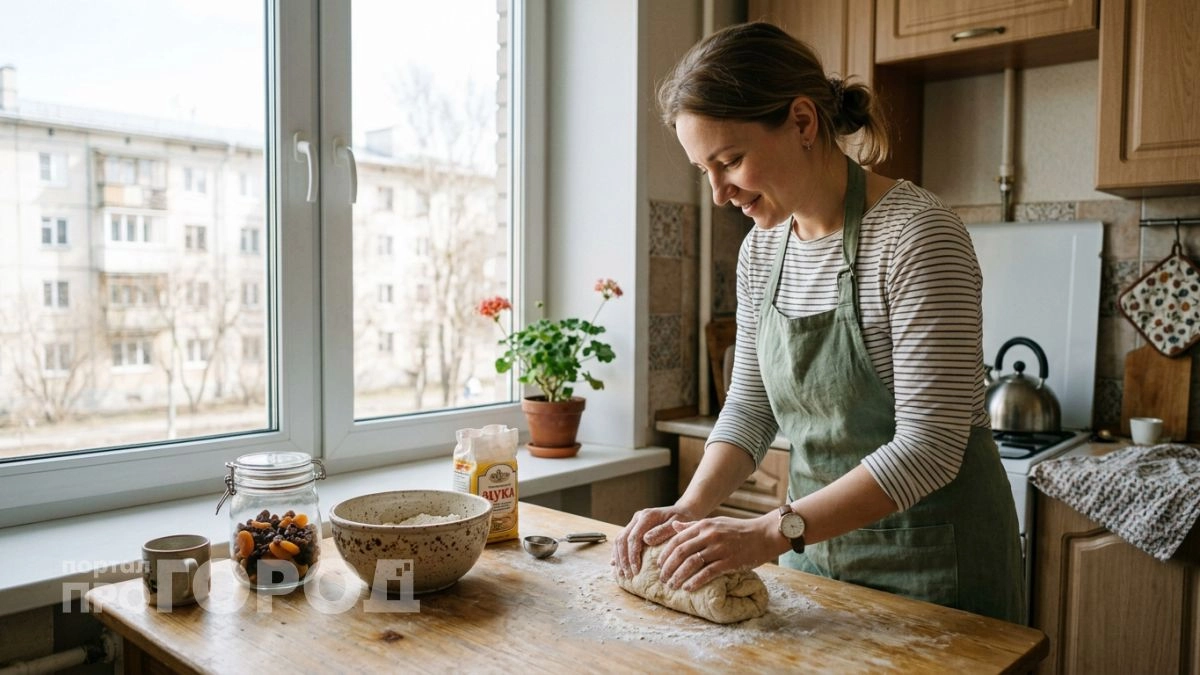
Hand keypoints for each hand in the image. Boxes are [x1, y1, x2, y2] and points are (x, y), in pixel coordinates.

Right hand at [611, 505, 698, 577]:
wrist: (682, 512)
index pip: (633, 537)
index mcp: (646, 516)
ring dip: (619, 558)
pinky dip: (617, 553)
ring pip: (619, 540)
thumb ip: (662, 531)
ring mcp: (634, 523)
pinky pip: (621, 540)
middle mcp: (637, 518)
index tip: (636, 570)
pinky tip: (616, 564)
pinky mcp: (633, 528)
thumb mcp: (676, 524)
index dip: (632, 555)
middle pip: (622, 539)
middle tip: (628, 575)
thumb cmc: (682, 520)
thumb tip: (646, 540)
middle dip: (623, 559)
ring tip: (622, 574)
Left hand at [657, 513, 787, 591]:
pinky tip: (688, 588)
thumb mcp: (715, 523)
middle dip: (668, 567)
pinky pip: (708, 573)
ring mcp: (720, 548)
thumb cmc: (738, 530)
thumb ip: (694, 526)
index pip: (677, 539)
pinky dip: (695, 581)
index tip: (659, 565)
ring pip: (692, 563)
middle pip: (681, 552)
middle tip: (662, 579)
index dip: (665, 553)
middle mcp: (709, 535)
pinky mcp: (730, 561)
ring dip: (679, 576)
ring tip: (672, 585)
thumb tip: (674, 526)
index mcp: (704, 525)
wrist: (764, 534)